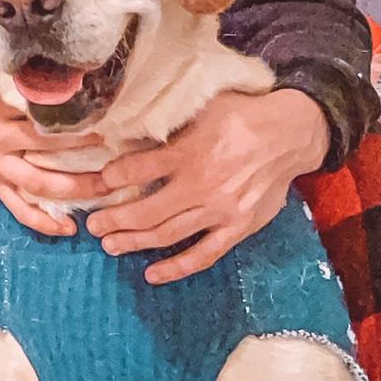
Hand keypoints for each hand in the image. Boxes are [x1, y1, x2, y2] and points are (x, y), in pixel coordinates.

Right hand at [0, 76, 107, 236]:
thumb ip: (21, 99)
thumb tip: (63, 99)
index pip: (41, 136)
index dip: (72, 138)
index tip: (100, 135)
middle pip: (44, 172)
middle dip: (80, 177)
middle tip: (112, 175)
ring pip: (35, 191)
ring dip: (69, 197)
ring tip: (100, 197)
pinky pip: (18, 209)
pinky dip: (41, 222)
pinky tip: (67, 228)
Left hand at [87, 88, 330, 284]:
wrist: (288, 134)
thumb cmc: (239, 114)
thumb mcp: (200, 105)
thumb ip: (168, 122)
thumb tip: (130, 124)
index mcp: (188, 151)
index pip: (137, 170)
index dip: (112, 179)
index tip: (98, 183)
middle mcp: (200, 184)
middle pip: (147, 211)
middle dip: (114, 220)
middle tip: (93, 225)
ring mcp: (219, 210)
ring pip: (168, 234)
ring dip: (134, 242)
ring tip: (109, 246)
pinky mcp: (237, 227)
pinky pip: (203, 255)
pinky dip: (176, 268)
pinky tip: (152, 274)